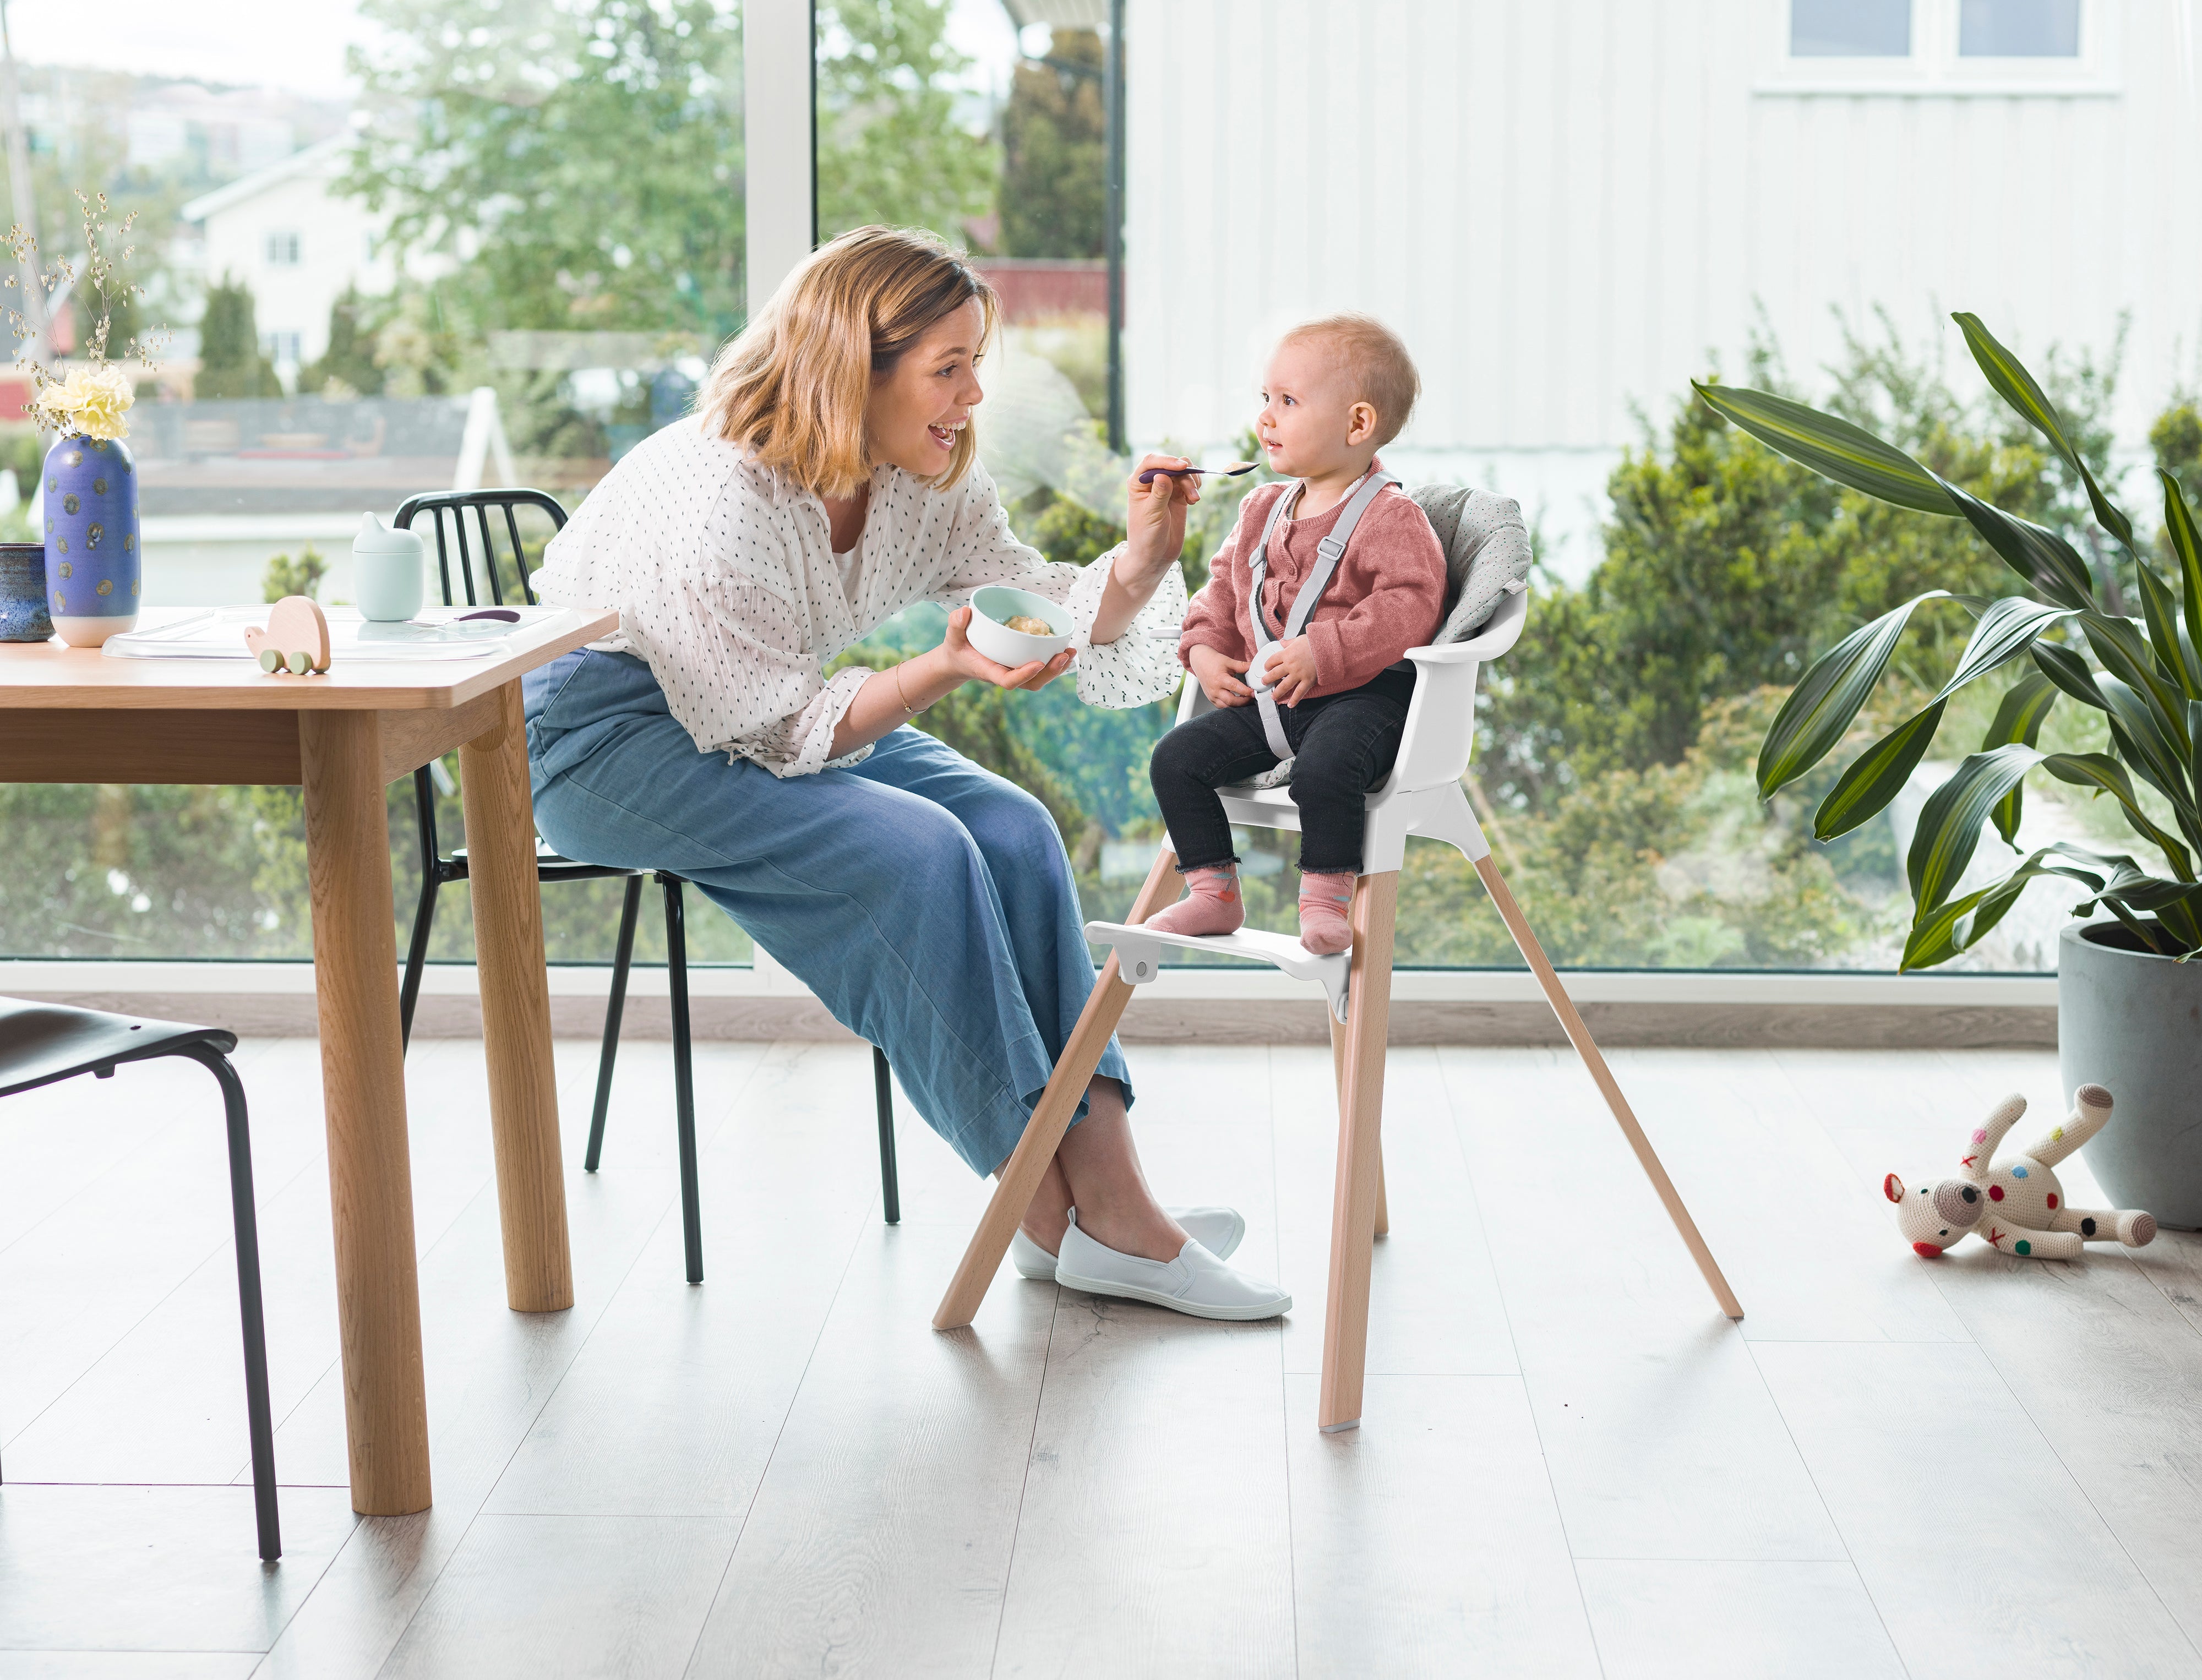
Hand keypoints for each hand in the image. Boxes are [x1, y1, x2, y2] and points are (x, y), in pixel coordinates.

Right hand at [939, 605, 1075, 692]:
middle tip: (1063, 655)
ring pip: (1040, 678)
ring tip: (1071, 652)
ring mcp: (1016, 672)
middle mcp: (1006, 675)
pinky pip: (1042, 669)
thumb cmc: (958, 648)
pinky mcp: (1022, 666)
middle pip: (1032, 683)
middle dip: (1050, 672)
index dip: (1024, 675)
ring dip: (1057, 668)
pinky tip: (1067, 648)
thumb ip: (955, 625)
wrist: (961, 659)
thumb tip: (965, 611)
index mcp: (990, 671)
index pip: (1008, 681)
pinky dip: (1055, 661)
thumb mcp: (952, 637)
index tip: (1037, 663)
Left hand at [1124, 453, 1198, 572]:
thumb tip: (1163, 475)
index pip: (1151, 462)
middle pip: (1170, 464)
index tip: (1181, 467)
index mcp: (1137, 483)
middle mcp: (1151, 482)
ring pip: (1183, 472)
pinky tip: (1193, 501)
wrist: (1156, 555)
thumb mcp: (1152, 515)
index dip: (1167, 461)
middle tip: (1193, 491)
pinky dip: (1195, 488)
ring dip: (1192, 482)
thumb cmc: (1146, 536)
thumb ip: (1159, 494)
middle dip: (1184, 474)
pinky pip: (1190, 482)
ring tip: (1194, 500)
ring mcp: (1166, 488)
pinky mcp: (1178, 496)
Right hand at [1187, 642, 1253, 706]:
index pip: (1235, 688)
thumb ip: (1242, 666)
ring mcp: (1212, 696)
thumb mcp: (1228, 661)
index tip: (1253, 692)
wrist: (1200, 662)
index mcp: (1220, 679)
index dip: (1246, 691)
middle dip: (1244, 701)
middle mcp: (1215, 689)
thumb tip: (1253, 668)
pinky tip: (1236, 702)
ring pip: (1227, 707)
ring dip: (1237, 705)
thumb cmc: (1212, 661)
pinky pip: (1222, 707)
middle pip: (1231, 701)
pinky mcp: (1211, 699)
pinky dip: (1230, 706)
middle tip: (1251, 697)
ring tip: (1245, 700)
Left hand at [1262, 636, 1319, 705]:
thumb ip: (1289, 642)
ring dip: (1277, 692)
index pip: (1272, 661)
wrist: (1328, 647)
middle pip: (1274, 674)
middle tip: (1264, 682)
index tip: (1266, 668)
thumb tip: (1282, 642)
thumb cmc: (1314, 642)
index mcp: (1287, 654)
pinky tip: (1290, 704)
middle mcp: (1290, 665)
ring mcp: (1298, 674)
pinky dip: (1294, 699)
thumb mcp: (1299, 639)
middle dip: (1267, 679)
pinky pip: (1299, 692)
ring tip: (1273, 696)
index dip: (1267, 665)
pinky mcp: (1308, 680)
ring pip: (1284, 686)